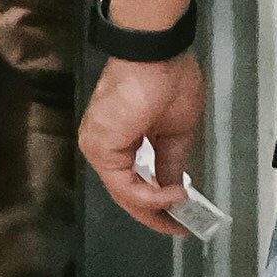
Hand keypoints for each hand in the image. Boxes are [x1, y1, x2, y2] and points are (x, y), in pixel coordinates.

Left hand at [80, 51, 206, 233]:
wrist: (156, 51)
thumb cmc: (166, 78)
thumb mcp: (174, 131)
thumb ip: (169, 163)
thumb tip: (173, 188)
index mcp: (116, 139)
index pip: (131, 183)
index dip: (156, 205)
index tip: (179, 216)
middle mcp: (100, 144)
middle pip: (125, 193)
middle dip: (155, 213)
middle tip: (179, 225)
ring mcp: (97, 145)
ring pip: (124, 193)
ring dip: (154, 207)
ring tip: (180, 210)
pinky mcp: (101, 146)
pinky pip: (124, 184)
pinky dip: (149, 196)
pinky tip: (172, 195)